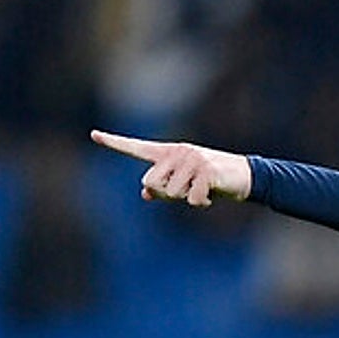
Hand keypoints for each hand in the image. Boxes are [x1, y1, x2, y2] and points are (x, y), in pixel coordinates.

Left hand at [90, 129, 251, 205]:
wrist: (244, 176)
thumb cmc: (212, 181)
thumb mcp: (186, 185)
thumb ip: (164, 188)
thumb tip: (146, 194)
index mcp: (168, 153)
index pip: (136, 148)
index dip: (114, 143)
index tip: (94, 135)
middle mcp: (177, 152)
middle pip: (151, 183)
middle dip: (167, 195)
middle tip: (186, 192)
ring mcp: (192, 160)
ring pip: (171, 193)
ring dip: (186, 199)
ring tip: (201, 191)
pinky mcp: (206, 170)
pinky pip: (192, 199)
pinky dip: (201, 203)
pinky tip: (211, 195)